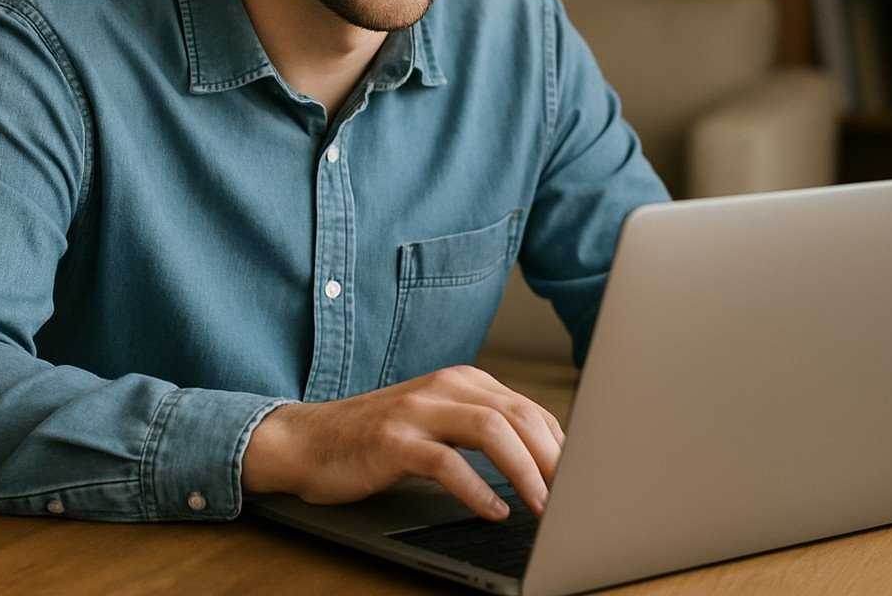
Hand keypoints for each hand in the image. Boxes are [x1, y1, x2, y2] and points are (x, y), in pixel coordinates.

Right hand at [241, 365, 564, 520]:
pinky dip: (476, 489)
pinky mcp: (393, 442)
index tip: (582, 480)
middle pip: (517, 414)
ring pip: (489, 430)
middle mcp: (444, 388)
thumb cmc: (378, 438)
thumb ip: (482, 429)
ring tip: (544, 507)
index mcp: (461, 381)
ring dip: (525, 471)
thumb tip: (543, 461)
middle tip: (576, 498)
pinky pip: (445, 462)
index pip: (528, 408)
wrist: (309, 439)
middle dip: (554, 457)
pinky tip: (493, 511)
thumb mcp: (437, 422)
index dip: (561, 445)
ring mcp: (417, 412)